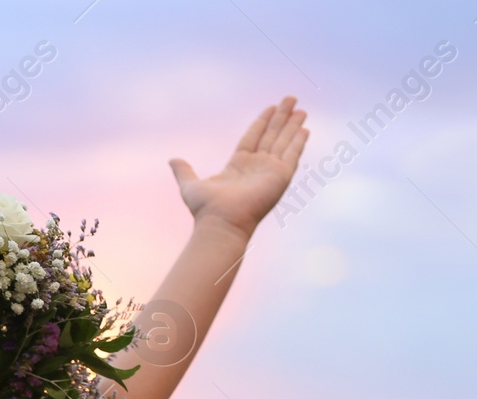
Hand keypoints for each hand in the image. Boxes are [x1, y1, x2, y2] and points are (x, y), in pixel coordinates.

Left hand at [168, 96, 308, 241]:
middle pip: (272, 135)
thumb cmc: (206, 209)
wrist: (221, 222)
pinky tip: (304, 129)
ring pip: (284, 142)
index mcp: (239, 165)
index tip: (271, 107)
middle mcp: (257, 167)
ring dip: (293, 125)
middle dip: (282, 118)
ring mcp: (270, 171)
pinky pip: (292, 155)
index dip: (262, 122)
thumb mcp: (189, 185)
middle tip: (291, 99)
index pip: (253, 137)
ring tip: (301, 109)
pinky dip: (298, 142)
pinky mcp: (280, 176)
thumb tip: (172, 160)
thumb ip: (184, 171)